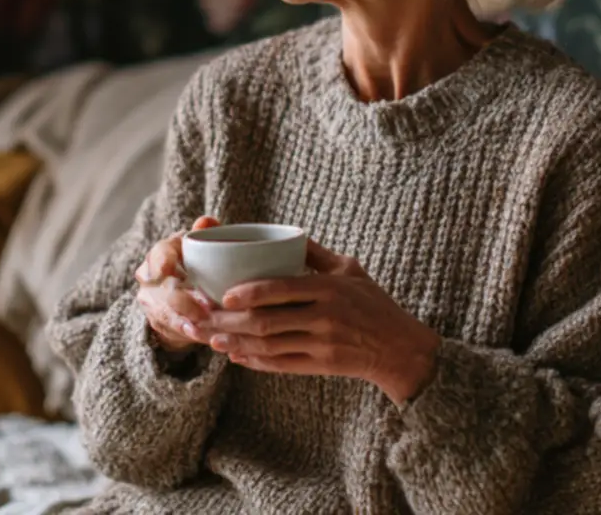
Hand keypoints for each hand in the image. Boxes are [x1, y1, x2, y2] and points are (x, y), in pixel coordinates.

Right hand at [134, 216, 218, 352]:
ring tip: (202, 326)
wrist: (184, 288)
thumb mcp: (202, 247)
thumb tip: (207, 222)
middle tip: (206, 306)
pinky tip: (200, 336)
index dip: (160, 260)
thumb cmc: (197, 261)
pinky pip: (170, 331)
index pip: (158, 253)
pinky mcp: (159, 324)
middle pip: (162, 289)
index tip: (166, 268)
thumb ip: (206, 234)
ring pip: (164, 313)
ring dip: (184, 321)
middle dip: (182, 300)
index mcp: (162, 253)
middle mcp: (151, 278)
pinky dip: (186, 334)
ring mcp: (152, 302)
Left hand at [201, 239, 440, 405]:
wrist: (399, 348)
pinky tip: (236, 357)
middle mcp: (325, 317)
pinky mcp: (321, 365)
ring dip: (235, 344)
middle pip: (267, 321)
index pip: (282, 289)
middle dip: (228, 322)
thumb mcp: (350, 269)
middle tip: (202, 318)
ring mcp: (322, 344)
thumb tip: (284, 234)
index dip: (250, 293)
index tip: (224, 295)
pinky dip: (255, 361)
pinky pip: (281, 365)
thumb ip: (316, 254)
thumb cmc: (374, 303)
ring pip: (269, 345)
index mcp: (329, 289)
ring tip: (210, 338)